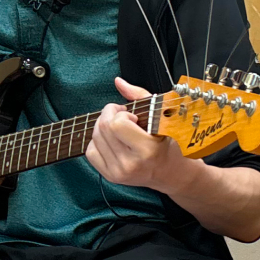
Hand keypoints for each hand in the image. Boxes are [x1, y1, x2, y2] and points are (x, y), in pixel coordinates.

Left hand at [86, 78, 192, 193]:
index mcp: (147, 149)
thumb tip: (118, 81)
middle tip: (122, 116)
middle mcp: (131, 164)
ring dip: (103, 126)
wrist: (170, 172)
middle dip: (110, 114)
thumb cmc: (167, 141)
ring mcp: (119, 172)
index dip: (121, 113)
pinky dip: (98, 142)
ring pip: (94, 138)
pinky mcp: (111, 177)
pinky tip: (112, 141)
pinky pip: (90, 152)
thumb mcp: (159, 116)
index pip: (117, 123)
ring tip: (118, 128)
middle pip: (103, 128)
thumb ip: (138, 95)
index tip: (132, 115)